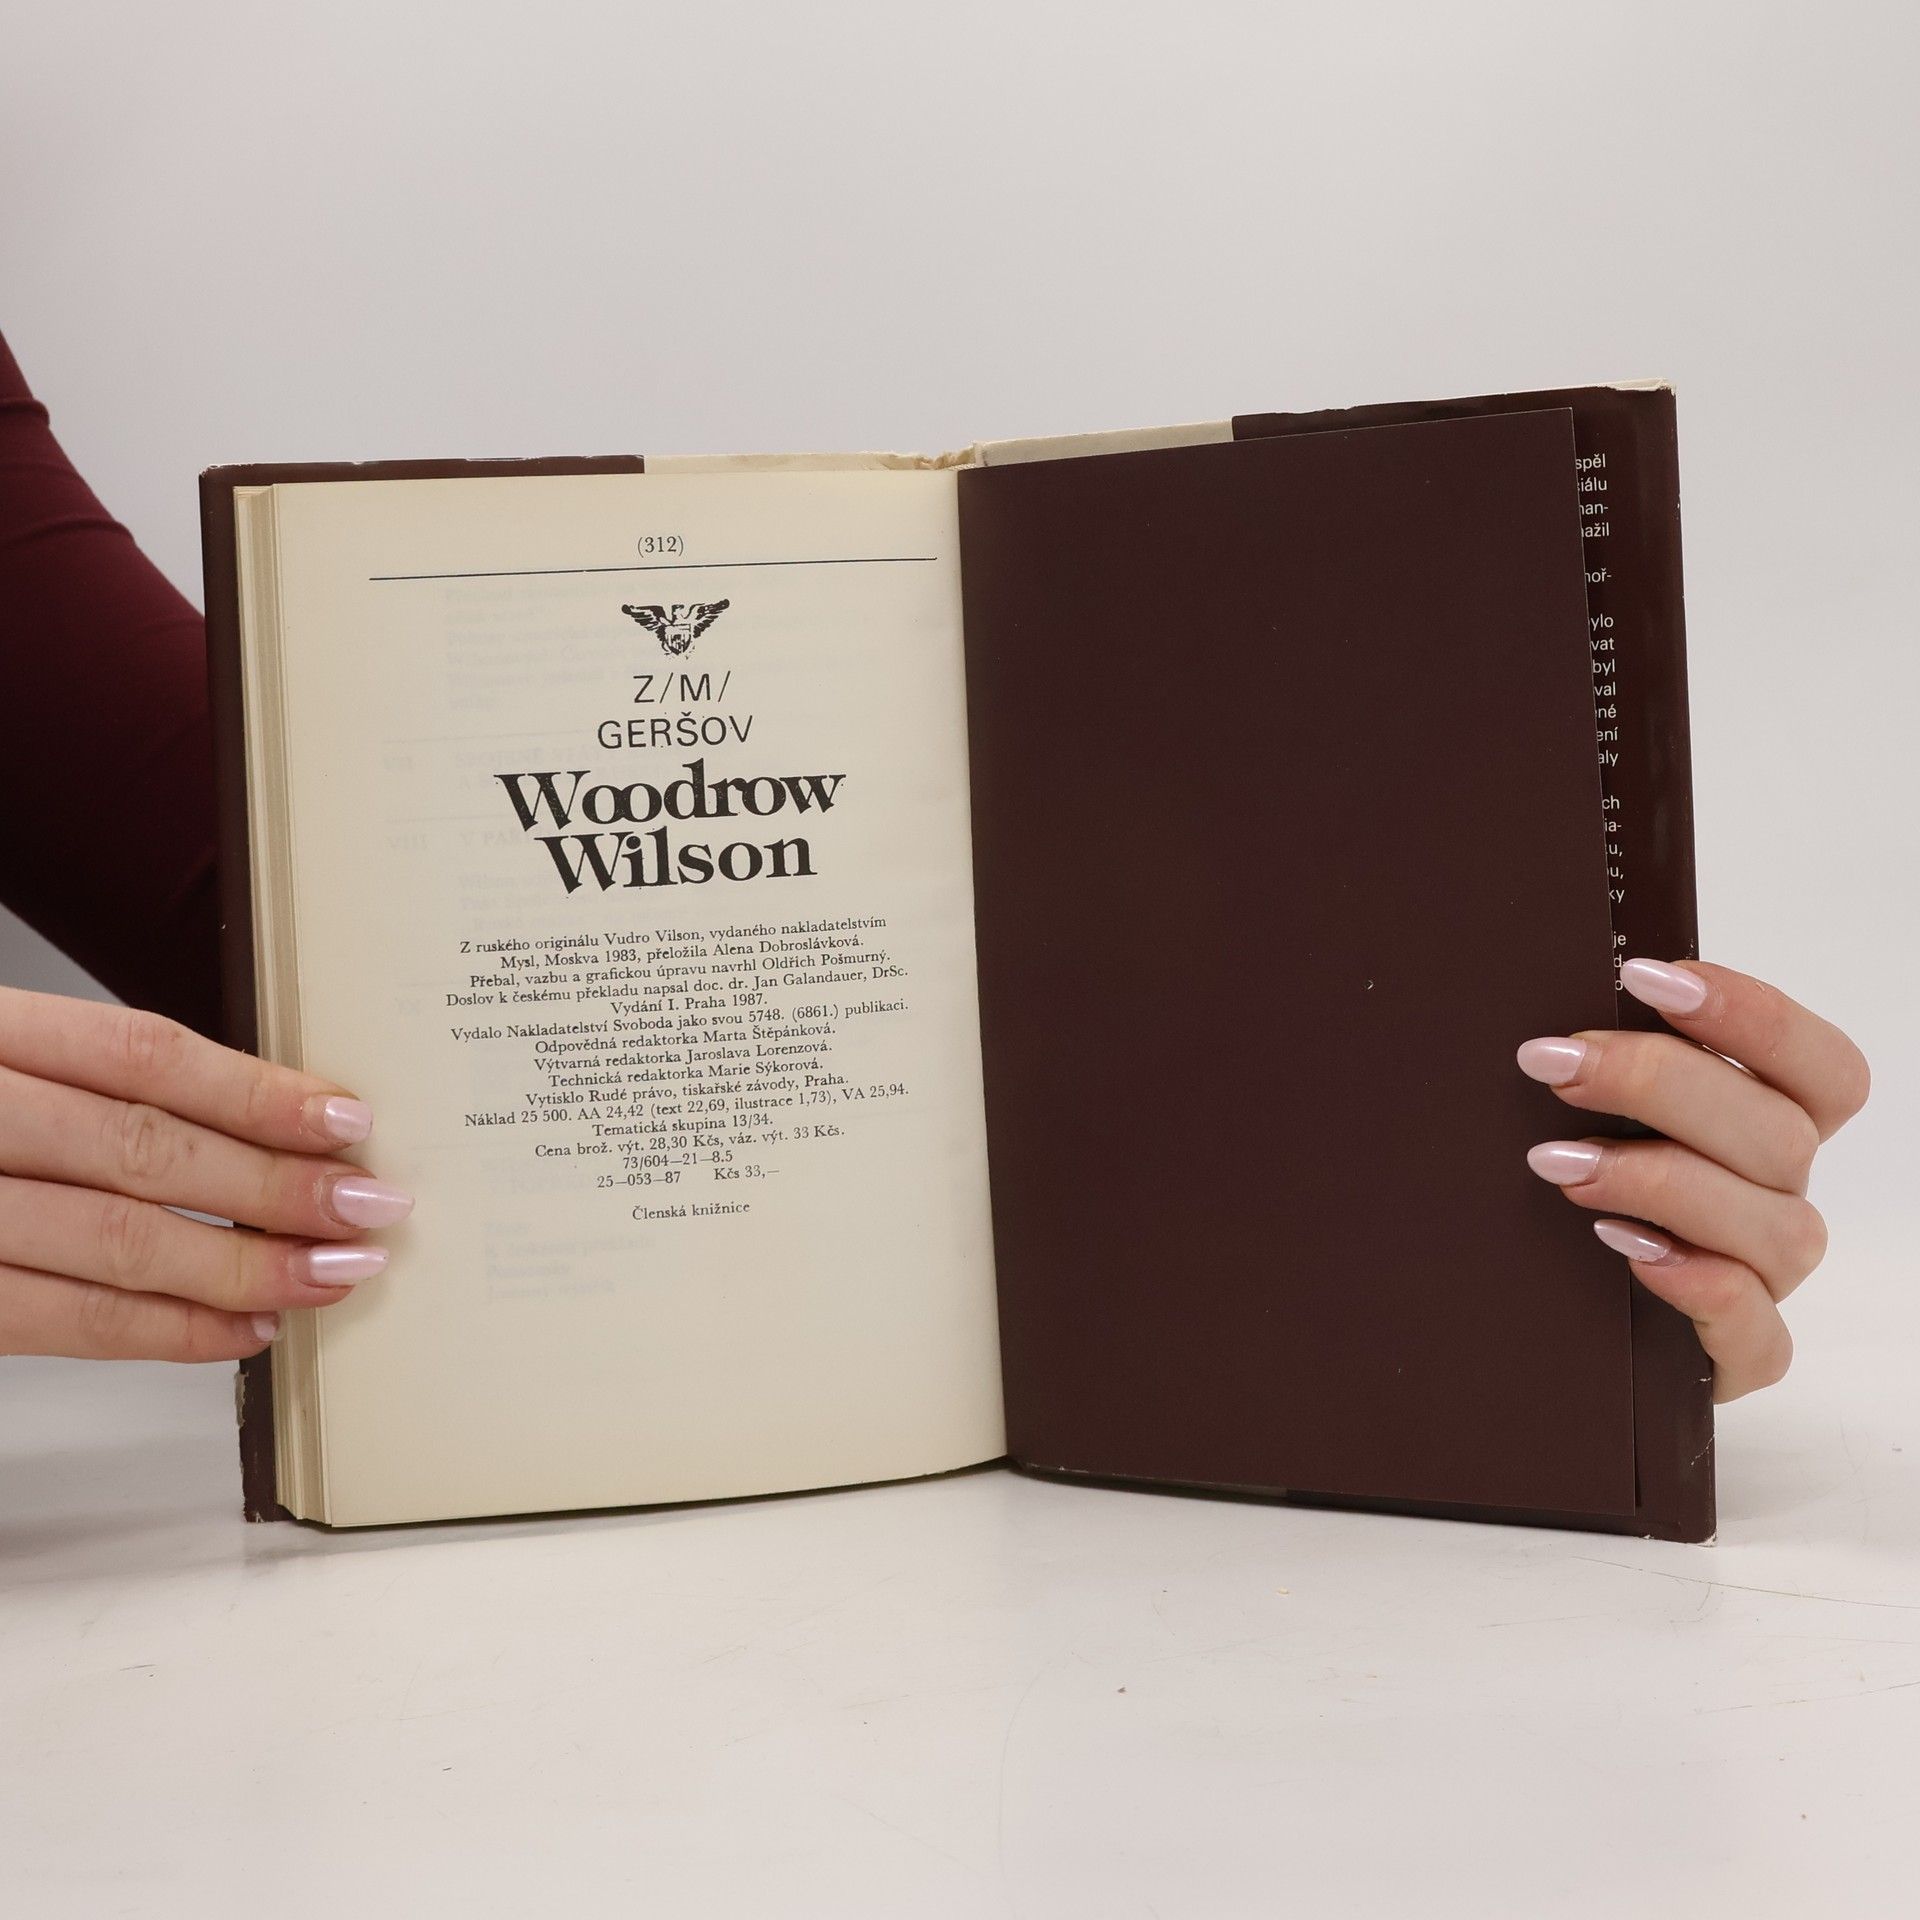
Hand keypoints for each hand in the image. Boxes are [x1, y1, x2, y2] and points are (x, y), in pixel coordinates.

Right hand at [0, 988, 411, 1361]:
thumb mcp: (0, 1059)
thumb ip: (85, 1083)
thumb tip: (256, 1122)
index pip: (141, 1054)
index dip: (254, 1089)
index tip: (346, 1119)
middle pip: (141, 1149)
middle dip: (273, 1185)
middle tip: (371, 1210)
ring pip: (111, 1238)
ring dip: (240, 1266)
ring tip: (332, 1275)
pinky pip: (58, 1321)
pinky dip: (163, 1332)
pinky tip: (241, 1330)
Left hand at [1517, 957, 1868, 1401]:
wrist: (1527, 1315)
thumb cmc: (1550, 1195)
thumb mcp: (1576, 1116)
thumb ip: (1599, 1064)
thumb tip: (1558, 1016)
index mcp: (1763, 1127)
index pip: (1820, 1067)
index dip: (1751, 1015)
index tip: (1644, 976)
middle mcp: (1775, 1198)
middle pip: (1778, 1133)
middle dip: (1660, 1084)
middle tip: (1553, 1065)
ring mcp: (1763, 1281)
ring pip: (1776, 1227)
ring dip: (1663, 1182)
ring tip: (1558, 1164)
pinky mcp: (1734, 1356)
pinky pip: (1759, 1335)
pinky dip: (1704, 1289)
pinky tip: (1631, 1254)